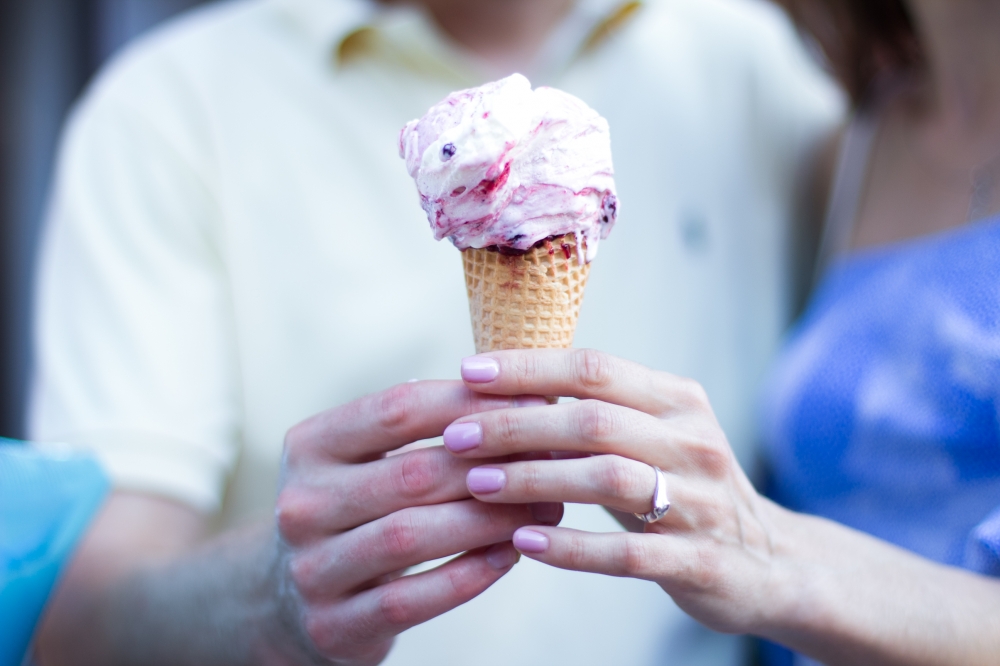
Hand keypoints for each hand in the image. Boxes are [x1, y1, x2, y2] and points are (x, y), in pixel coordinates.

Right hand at [271, 380, 562, 664]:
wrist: (292, 599)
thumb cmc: (356, 510)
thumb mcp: (366, 458)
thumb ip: (426, 428)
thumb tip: (525, 399)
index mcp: (310, 446)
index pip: (397, 409)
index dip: (470, 403)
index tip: (532, 401)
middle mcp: (301, 503)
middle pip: (412, 473)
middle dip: (493, 465)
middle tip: (552, 461)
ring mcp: (311, 568)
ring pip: (413, 535)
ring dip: (489, 520)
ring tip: (543, 507)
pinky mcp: (334, 625)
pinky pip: (413, 597)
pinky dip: (469, 574)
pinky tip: (511, 554)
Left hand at [441, 350, 777, 635]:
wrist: (768, 561)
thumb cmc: (683, 488)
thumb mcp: (651, 436)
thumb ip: (593, 410)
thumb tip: (503, 385)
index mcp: (677, 400)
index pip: (594, 368)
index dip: (529, 368)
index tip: (469, 372)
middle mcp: (693, 440)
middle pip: (593, 420)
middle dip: (516, 424)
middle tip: (456, 435)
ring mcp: (701, 501)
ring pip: (608, 478)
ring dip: (534, 478)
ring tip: (477, 483)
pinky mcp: (700, 560)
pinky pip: (627, 553)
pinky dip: (572, 545)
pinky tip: (524, 541)